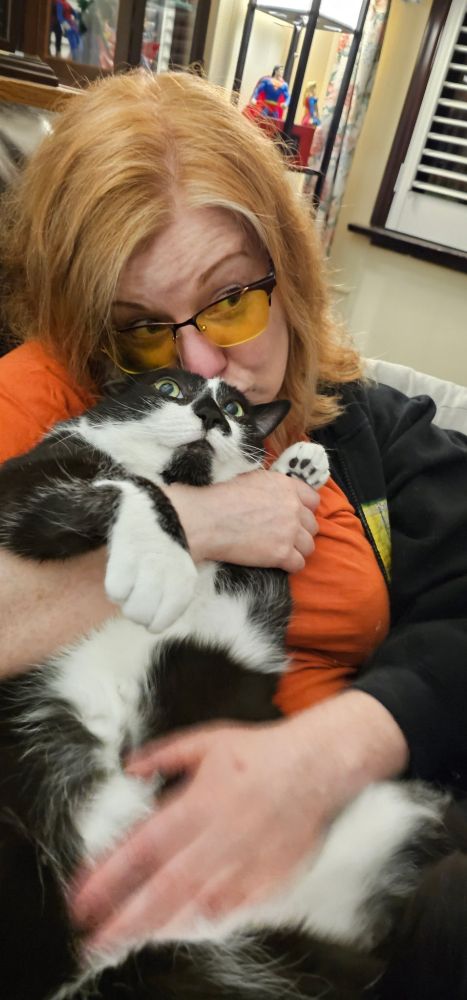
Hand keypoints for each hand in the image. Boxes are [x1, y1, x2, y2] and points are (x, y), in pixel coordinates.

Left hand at [70, 716, 331, 955]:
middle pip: (164, 887)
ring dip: (156, 928)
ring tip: (124, 941)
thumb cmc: (261, 752)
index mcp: (201, 801)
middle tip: (92, 939)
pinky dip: (199, 926)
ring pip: (195, 906)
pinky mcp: (268, 881)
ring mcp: (245, 863)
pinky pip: (229, 914)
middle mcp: (221, 837)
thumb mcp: (206, 739)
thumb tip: (129, 768)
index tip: (82, 895)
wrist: (319, 765)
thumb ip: (163, 755)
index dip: (111, 874)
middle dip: (124, 918)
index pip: (145, 845)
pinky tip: (175, 932)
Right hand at [165, 469, 318, 571]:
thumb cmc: (220, 498)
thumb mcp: (250, 479)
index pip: (313, 500)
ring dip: (297, 550)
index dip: (304, 510)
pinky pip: (299, 564)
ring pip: (309, 546)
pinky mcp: (281, 554)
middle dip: (300, 532)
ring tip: (280, 552)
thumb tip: (275, 494)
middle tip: (283, 536)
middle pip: (312, 525)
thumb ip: (272, 487)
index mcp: (286, 486)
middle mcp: (293, 507)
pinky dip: (289, 566)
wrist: (206, 520)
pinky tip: (276, 563)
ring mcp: (289, 531)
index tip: (294, 517)